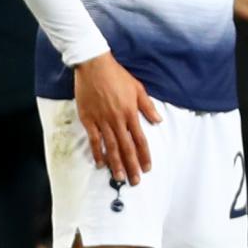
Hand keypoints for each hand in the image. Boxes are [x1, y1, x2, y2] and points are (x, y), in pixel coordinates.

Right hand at [73, 51, 160, 185]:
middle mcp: (117, 120)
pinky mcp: (88, 120)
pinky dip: (98, 153)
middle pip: (126, 148)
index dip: (144, 155)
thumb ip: (147, 107)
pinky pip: (94, 140)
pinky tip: (101, 164)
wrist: (94, 66)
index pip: (140, 140)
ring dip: (116, 164)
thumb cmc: (117, 76)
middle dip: (132, 166)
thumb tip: (158, 121)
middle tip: (135, 181)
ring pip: (111, 147)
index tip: (147, 168)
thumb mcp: (138, 88)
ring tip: (119, 178)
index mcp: (131, 113)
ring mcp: (102, 121)